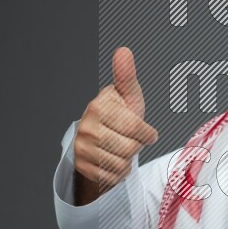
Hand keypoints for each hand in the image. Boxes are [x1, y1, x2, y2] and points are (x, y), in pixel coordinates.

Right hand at [73, 47, 158, 191]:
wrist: (99, 139)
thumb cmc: (119, 115)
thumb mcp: (127, 95)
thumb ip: (126, 75)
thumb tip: (123, 51)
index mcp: (98, 107)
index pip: (135, 128)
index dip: (147, 133)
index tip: (147, 132)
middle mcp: (85, 127)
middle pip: (129, 148)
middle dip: (136, 146)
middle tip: (130, 140)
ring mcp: (81, 148)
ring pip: (121, 164)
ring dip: (128, 160)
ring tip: (121, 149)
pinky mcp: (81, 166)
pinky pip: (112, 177)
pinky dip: (118, 172)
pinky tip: (113, 160)